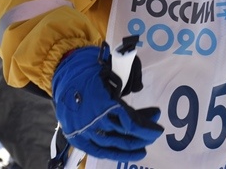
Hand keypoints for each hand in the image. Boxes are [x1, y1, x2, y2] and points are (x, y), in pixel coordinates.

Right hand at [52, 45, 162, 161]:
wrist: (67, 73)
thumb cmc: (95, 70)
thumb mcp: (117, 73)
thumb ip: (133, 86)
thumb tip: (147, 105)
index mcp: (105, 103)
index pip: (130, 123)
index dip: (146, 128)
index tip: (158, 128)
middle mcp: (95, 119)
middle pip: (123, 135)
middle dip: (142, 136)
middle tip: (155, 134)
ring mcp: (85, 130)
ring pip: (112, 144)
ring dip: (130, 146)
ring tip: (143, 147)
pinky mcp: (78, 137)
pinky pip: (97, 150)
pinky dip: (113, 153)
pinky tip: (125, 154)